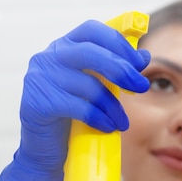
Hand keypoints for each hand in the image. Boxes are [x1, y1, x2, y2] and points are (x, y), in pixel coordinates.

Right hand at [0, 20, 149, 180]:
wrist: (44, 150)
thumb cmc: (72, 114)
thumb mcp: (96, 86)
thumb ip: (115, 69)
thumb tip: (144, 56)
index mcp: (62, 46)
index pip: (93, 30)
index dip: (119, 43)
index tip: (139, 63)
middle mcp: (47, 57)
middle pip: (91, 52)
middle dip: (121, 69)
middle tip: (140, 87)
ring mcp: (39, 79)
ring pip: (88, 84)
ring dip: (112, 105)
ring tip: (122, 121)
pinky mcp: (37, 104)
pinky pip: (79, 108)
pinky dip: (100, 118)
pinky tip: (108, 127)